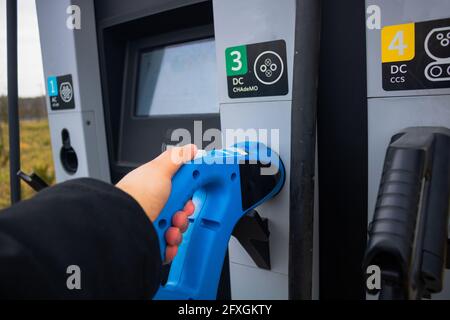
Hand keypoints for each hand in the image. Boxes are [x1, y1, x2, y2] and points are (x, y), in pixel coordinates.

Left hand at [116, 144, 197, 261]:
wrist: (123, 224)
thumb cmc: (137, 195)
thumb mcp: (159, 169)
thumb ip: (177, 157)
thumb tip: (190, 149)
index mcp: (155, 189)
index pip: (180, 193)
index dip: (188, 196)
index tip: (189, 197)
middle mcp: (153, 207)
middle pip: (181, 213)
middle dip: (183, 215)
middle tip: (177, 213)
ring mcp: (152, 226)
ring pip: (177, 231)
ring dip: (178, 231)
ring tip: (169, 228)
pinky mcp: (151, 243)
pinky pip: (170, 248)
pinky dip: (171, 246)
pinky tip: (165, 239)